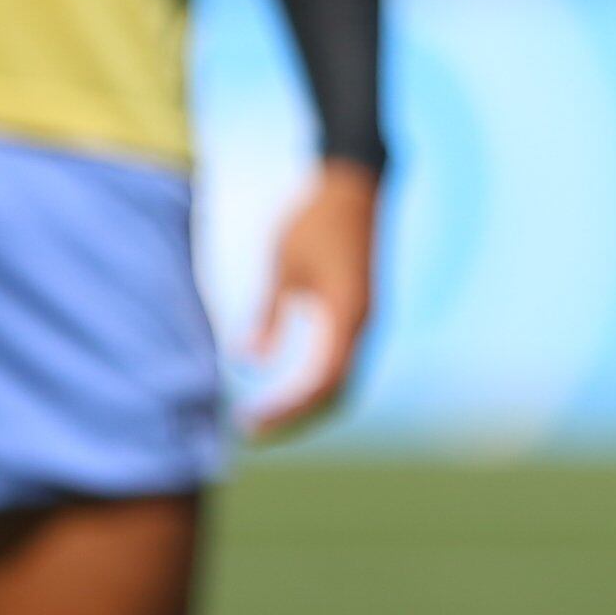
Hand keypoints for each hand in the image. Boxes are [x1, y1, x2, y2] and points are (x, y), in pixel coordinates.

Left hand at [245, 161, 380, 437]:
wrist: (354, 183)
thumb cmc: (314, 218)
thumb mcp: (283, 265)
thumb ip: (268, 315)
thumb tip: (249, 361)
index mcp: (347, 314)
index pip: (322, 383)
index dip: (288, 410)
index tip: (250, 424)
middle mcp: (364, 324)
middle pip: (337, 393)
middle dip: (297, 419)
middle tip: (252, 431)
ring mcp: (365, 319)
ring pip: (343, 382)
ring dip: (308, 407)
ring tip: (266, 418)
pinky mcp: (359, 312)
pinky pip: (342, 363)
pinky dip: (317, 385)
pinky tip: (287, 390)